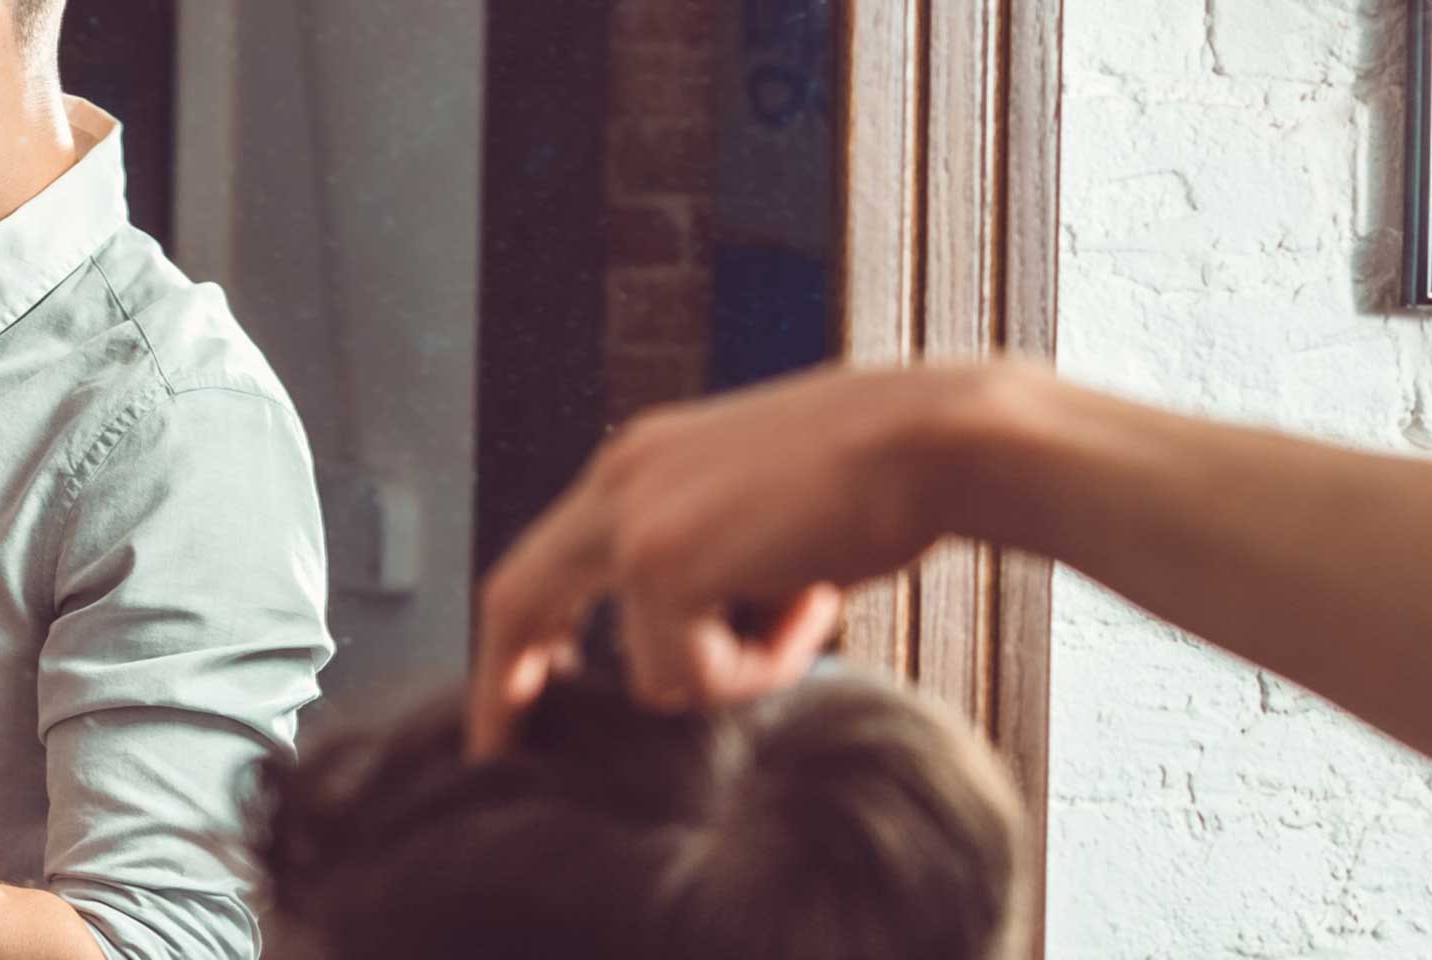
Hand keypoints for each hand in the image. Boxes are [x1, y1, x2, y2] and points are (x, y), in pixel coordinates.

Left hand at [466, 363, 1039, 759]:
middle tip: (495, 752)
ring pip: (639, 668)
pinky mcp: (661, 561)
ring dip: (732, 671)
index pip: (547, 556)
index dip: (525, 631)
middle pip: (516, 598)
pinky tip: (812, 603)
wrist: (937, 438)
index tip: (519, 686)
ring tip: (806, 610)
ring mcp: (634, 519)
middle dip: (502, 684)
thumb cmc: (882, 477)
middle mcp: (620, 479)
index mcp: (642, 463)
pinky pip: (686, 676)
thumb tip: (685, 656)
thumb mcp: (766, 515)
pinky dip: (757, 668)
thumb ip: (712, 568)